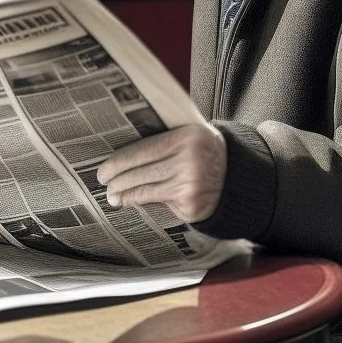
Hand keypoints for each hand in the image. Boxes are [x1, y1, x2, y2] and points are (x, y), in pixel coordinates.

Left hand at [96, 123, 226, 221]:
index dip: (119, 162)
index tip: (104, 170)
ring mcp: (189, 186)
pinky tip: (131, 203)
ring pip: (146, 191)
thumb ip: (163, 140)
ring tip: (113, 197)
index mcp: (185, 138)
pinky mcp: (190, 206)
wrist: (237, 176)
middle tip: (104, 185)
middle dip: (117, 181)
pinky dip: (143, 203)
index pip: (142, 151)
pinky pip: (159, 203)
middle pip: (141, 173)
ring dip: (125, 195)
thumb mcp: (190, 136)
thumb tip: (122, 155)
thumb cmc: (205, 152)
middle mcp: (188, 161)